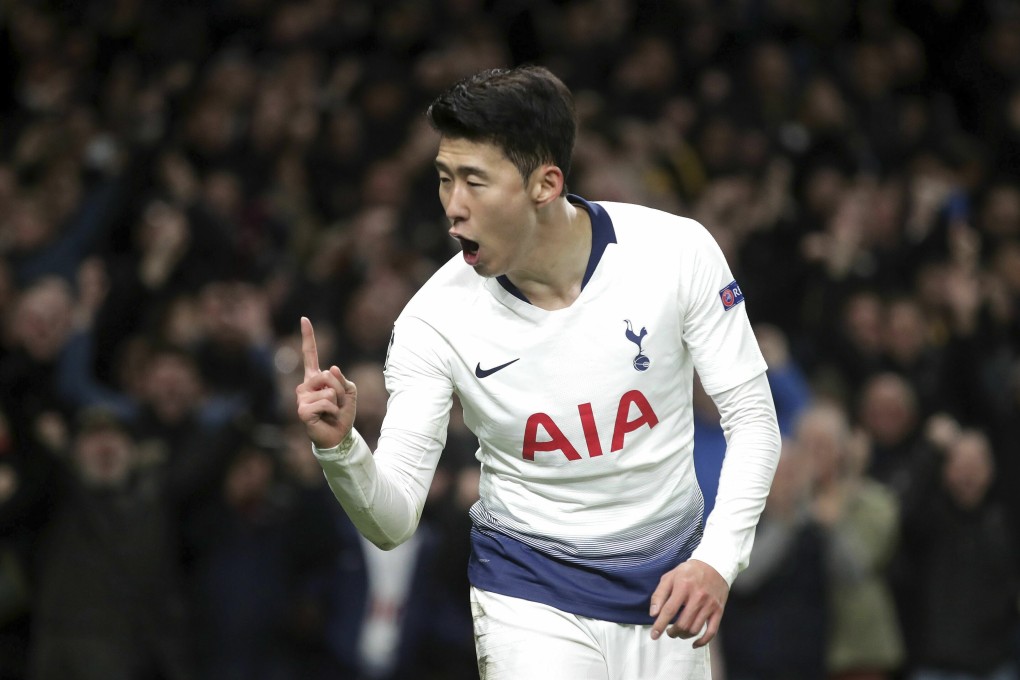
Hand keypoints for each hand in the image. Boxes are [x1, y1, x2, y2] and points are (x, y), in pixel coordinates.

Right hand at [294, 317, 356, 448]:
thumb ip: (342, 379)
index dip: (308, 336)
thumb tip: (330, 368)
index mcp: (315, 378)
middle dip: (340, 390)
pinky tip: (326, 417)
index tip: (304, 318)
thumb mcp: (349, 392)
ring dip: (337, 401)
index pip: (310, 354)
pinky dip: (333, 410)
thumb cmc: (342, 413)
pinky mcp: (302, 410)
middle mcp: (305, 385)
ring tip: (331, 412)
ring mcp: (301, 398)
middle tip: (336, 404)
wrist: (338, 436)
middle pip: (327, 374)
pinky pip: (326, 401)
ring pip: (328, 389)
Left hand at [649, 559, 728, 647]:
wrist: (714, 565)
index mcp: (683, 586)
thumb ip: (659, 594)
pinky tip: (694, 643)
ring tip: (678, 633)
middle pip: (683, 623)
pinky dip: (702, 641)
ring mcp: (709, 605)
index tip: (654, 635)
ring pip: (695, 629)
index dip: (660, 625)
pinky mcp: (718, 610)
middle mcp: (698, 596)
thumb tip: (653, 614)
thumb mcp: (670, 577)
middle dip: (672, 632)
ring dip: (683, 635)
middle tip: (668, 632)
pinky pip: (711, 632)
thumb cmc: (689, 571)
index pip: (669, 610)